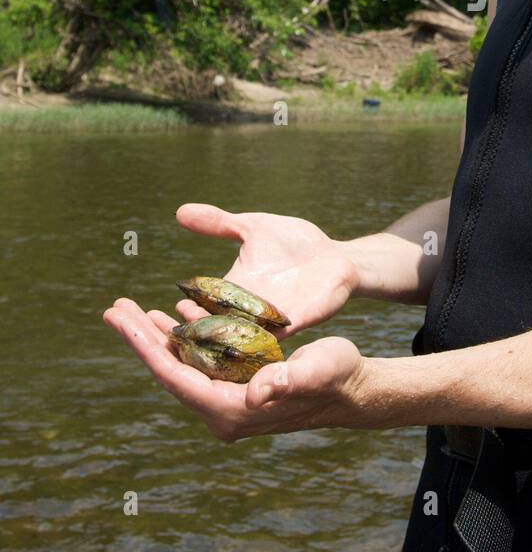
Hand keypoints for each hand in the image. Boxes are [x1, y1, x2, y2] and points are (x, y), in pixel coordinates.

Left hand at [102, 298, 368, 441]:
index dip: (145, 346)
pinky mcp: (232, 388)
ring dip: (157, 338)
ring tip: (131, 311)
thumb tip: (256, 390)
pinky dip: (183, 338)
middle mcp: (221, 411)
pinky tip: (174, 313)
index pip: (175, 376)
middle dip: (141, 338)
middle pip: (169, 371)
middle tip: (114, 308)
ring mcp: (225, 401)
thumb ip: (287, 379)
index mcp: (231, 410)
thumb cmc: (337, 377)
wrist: (352, 389)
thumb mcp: (316, 370)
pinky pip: (198, 362)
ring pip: (180, 366)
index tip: (121, 318)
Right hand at [172, 202, 359, 335]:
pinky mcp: (297, 321)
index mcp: (234, 288)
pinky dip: (264, 338)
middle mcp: (248, 309)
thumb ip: (220, 223)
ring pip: (243, 336)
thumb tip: (180, 212)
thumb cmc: (294, 242)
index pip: (203, 302)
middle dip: (201, 327)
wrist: (335, 256)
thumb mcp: (254, 227)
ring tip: (213, 334)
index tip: (177, 304)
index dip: (189, 307)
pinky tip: (253, 340)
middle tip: (185, 324)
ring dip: (228, 338)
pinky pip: (277, 336)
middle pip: (218, 325)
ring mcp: (272, 318)